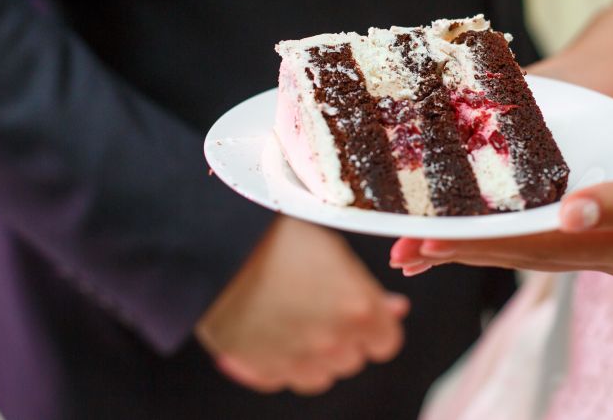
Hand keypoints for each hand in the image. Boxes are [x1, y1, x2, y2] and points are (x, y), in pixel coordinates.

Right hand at [197, 216, 409, 395]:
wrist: (217, 243)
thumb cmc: (278, 235)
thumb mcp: (333, 250)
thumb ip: (366, 288)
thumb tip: (395, 308)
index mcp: (358, 308)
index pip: (386, 341)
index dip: (376, 327)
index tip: (362, 313)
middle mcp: (332, 341)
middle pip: (353, 359)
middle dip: (344, 339)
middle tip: (321, 308)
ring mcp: (296, 359)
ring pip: (320, 377)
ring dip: (314, 356)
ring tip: (294, 322)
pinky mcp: (260, 368)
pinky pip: (281, 378)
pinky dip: (279, 363)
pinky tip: (268, 332)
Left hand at [391, 112, 612, 275]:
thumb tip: (568, 214)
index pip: (529, 248)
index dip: (474, 246)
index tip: (424, 245)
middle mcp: (602, 242)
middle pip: (516, 249)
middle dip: (458, 250)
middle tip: (401, 251)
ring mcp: (602, 224)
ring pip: (524, 234)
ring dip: (474, 235)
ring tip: (424, 238)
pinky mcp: (604, 199)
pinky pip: (544, 211)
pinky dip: (506, 211)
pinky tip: (482, 206)